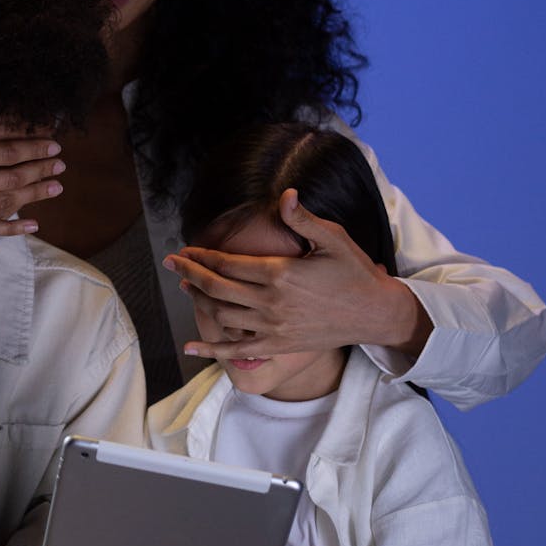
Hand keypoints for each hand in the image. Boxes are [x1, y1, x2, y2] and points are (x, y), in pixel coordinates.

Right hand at [0, 59, 66, 236]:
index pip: (5, 153)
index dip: (34, 149)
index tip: (53, 146)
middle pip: (12, 178)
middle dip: (41, 171)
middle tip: (61, 165)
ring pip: (3, 203)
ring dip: (34, 196)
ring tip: (55, 188)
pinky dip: (11, 229)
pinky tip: (32, 224)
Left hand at [164, 188, 430, 358]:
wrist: (374, 313)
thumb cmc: (354, 272)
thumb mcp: (333, 239)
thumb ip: (303, 219)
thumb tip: (285, 195)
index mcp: (281, 273)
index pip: (229, 264)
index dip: (202, 256)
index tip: (186, 249)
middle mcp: (271, 303)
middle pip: (217, 288)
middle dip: (190, 273)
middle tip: (170, 262)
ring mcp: (273, 327)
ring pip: (222, 316)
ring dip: (199, 301)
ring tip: (185, 286)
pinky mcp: (278, 346)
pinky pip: (237, 351)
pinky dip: (210, 350)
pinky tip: (189, 347)